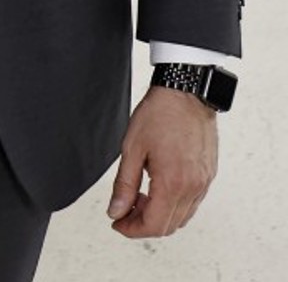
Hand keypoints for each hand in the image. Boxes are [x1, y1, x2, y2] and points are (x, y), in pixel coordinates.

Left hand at [106, 85, 217, 238]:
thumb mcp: (131, 149)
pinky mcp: (208, 176)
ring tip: (136, 199)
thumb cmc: (159, 115)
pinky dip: (173, 205)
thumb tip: (116, 211)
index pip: (153, 224)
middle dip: (142, 224)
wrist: (186, 94)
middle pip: (168, 225)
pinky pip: (192, 203)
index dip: (131, 229)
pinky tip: (155, 191)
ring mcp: (204, 183)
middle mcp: (193, 187)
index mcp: (173, 183)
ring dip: (158, 215)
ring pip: (182, 217)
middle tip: (122, 212)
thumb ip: (124, 184)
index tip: (116, 223)